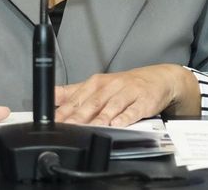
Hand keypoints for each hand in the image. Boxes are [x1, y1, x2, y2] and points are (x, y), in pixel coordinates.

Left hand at [55, 64, 198, 126]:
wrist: (157, 79)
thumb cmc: (125, 85)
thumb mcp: (98, 85)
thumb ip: (73, 92)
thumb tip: (50, 96)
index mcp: (96, 83)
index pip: (77, 98)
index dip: (64, 111)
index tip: (53, 121)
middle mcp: (110, 86)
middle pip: (92, 103)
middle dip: (78, 116)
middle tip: (67, 127)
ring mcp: (127, 93)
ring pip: (111, 106)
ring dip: (100, 118)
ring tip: (89, 128)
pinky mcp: (144, 101)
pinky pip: (134, 110)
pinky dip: (125, 117)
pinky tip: (117, 124)